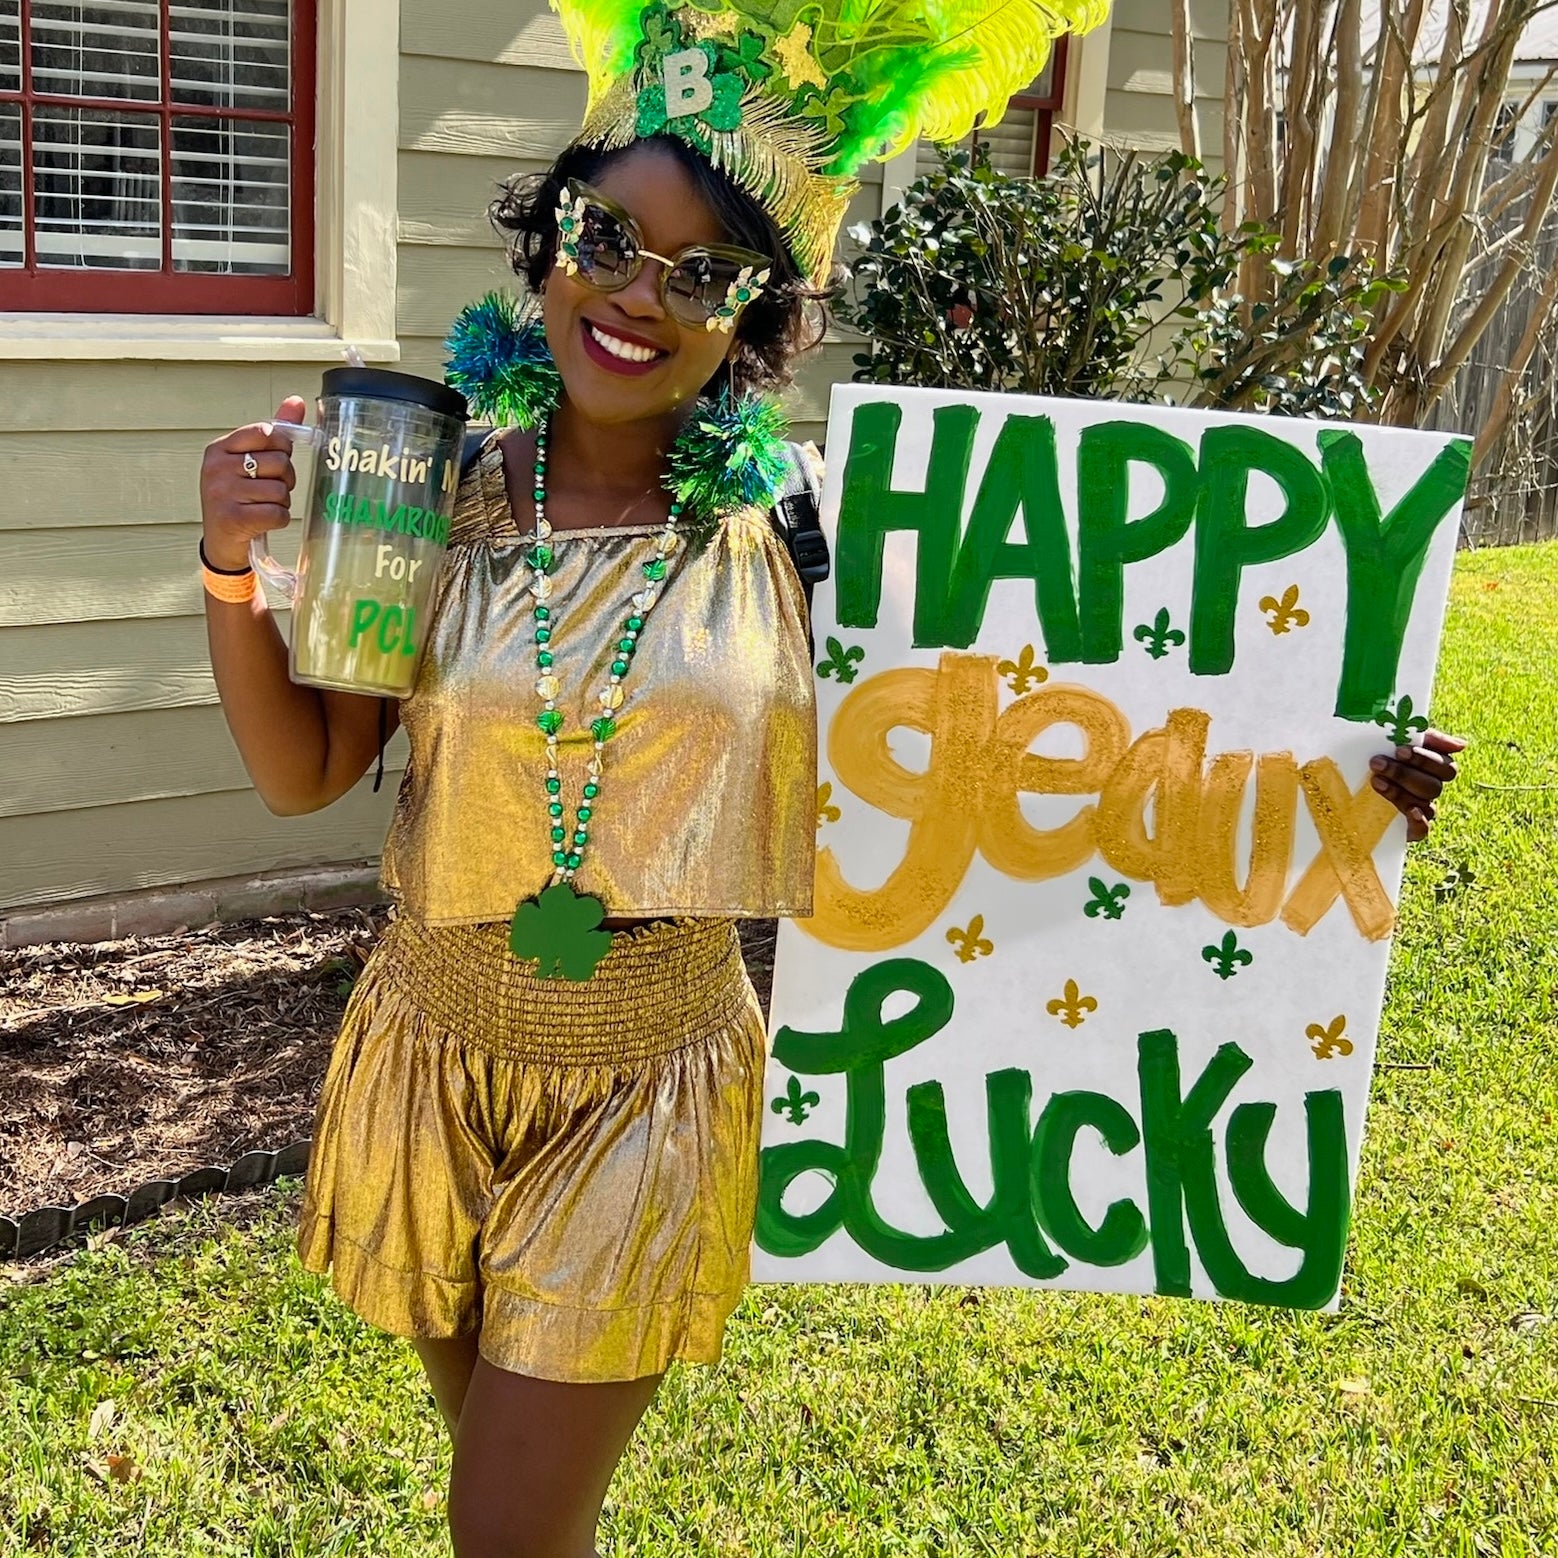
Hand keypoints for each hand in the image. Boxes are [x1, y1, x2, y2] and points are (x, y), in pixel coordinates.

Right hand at [199, 396, 306, 571]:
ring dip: (281, 502)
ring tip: (262, 506)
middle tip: (268, 490)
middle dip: (284, 479)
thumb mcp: (250, 461)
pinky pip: (278, 513)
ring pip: (280, 490)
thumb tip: (297, 401)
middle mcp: (217, 467)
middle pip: (279, 462)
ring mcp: (223, 493)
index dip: (281, 448)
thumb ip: (274, 432)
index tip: (273, 460)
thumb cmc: (241, 498)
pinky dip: (278, 519)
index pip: (267, 432)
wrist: (222, 543)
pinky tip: (262, 521)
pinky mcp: (234, 518)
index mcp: (220, 448)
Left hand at [1369, 729, 1466, 842]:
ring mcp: (1421, 810)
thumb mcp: (1394, 738)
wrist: (1341, 782)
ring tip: (1375, 781)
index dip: (1425, 760)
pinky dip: (1421, 822)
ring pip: (1425, 804)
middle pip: (1433, 786)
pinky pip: (1423, 831)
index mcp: (1434, 769)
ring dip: (1400, 792)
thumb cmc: (1374, 754)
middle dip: (1404, 774)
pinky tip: (1411, 811)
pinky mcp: (1408, 829)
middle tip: (1377, 764)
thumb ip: (1427, 737)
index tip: (1399, 750)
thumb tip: (1462, 746)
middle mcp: (1430, 790)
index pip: (1446, 767)